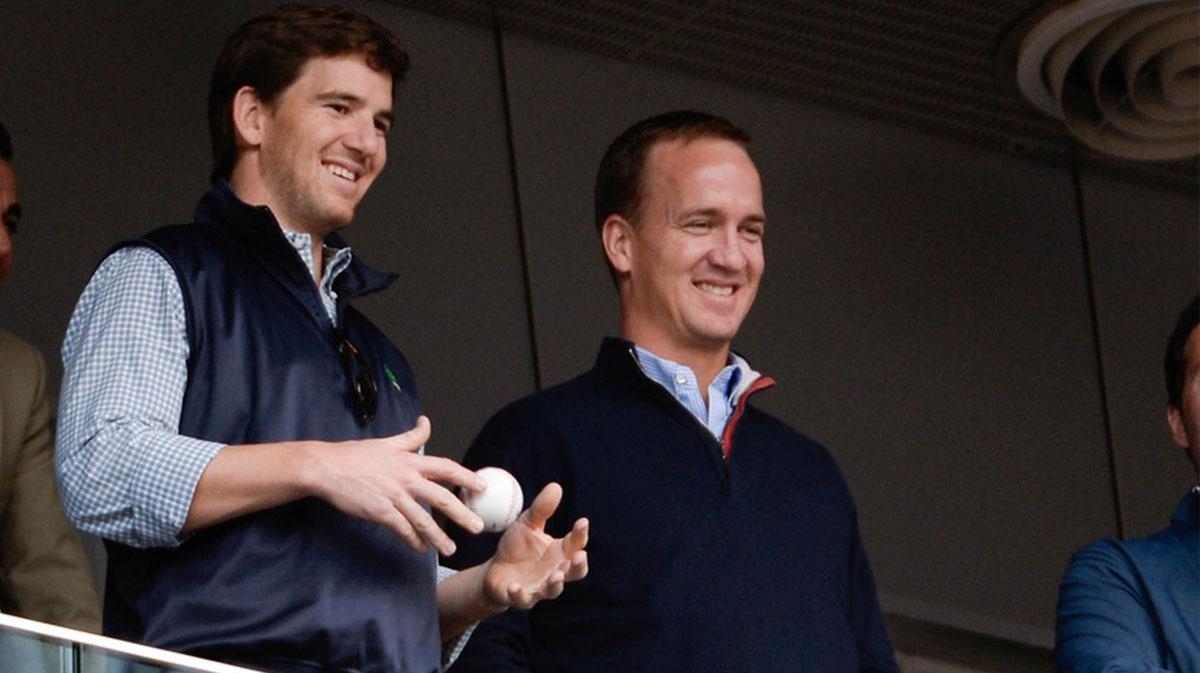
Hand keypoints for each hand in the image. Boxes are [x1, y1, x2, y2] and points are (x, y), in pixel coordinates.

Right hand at [309, 415, 486, 553]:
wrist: (327, 468)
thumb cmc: (355, 455)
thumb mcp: (387, 443)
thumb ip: (411, 437)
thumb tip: (426, 421)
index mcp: (410, 461)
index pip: (445, 468)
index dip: (466, 477)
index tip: (482, 486)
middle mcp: (406, 479)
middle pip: (441, 498)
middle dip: (461, 514)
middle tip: (477, 526)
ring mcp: (393, 497)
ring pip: (422, 519)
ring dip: (438, 536)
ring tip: (450, 549)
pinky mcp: (380, 512)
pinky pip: (402, 529)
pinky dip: (412, 539)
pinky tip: (420, 548)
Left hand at [482, 482, 588, 609]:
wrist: (495, 572)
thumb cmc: (517, 547)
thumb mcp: (527, 524)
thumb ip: (542, 509)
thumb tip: (556, 486)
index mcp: (560, 552)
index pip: (576, 543)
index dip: (581, 534)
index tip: (582, 521)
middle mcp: (555, 571)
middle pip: (575, 572)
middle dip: (579, 566)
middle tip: (580, 556)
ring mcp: (540, 587)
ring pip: (553, 590)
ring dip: (556, 584)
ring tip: (556, 576)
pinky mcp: (522, 598)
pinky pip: (524, 599)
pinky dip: (520, 595)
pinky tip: (515, 587)